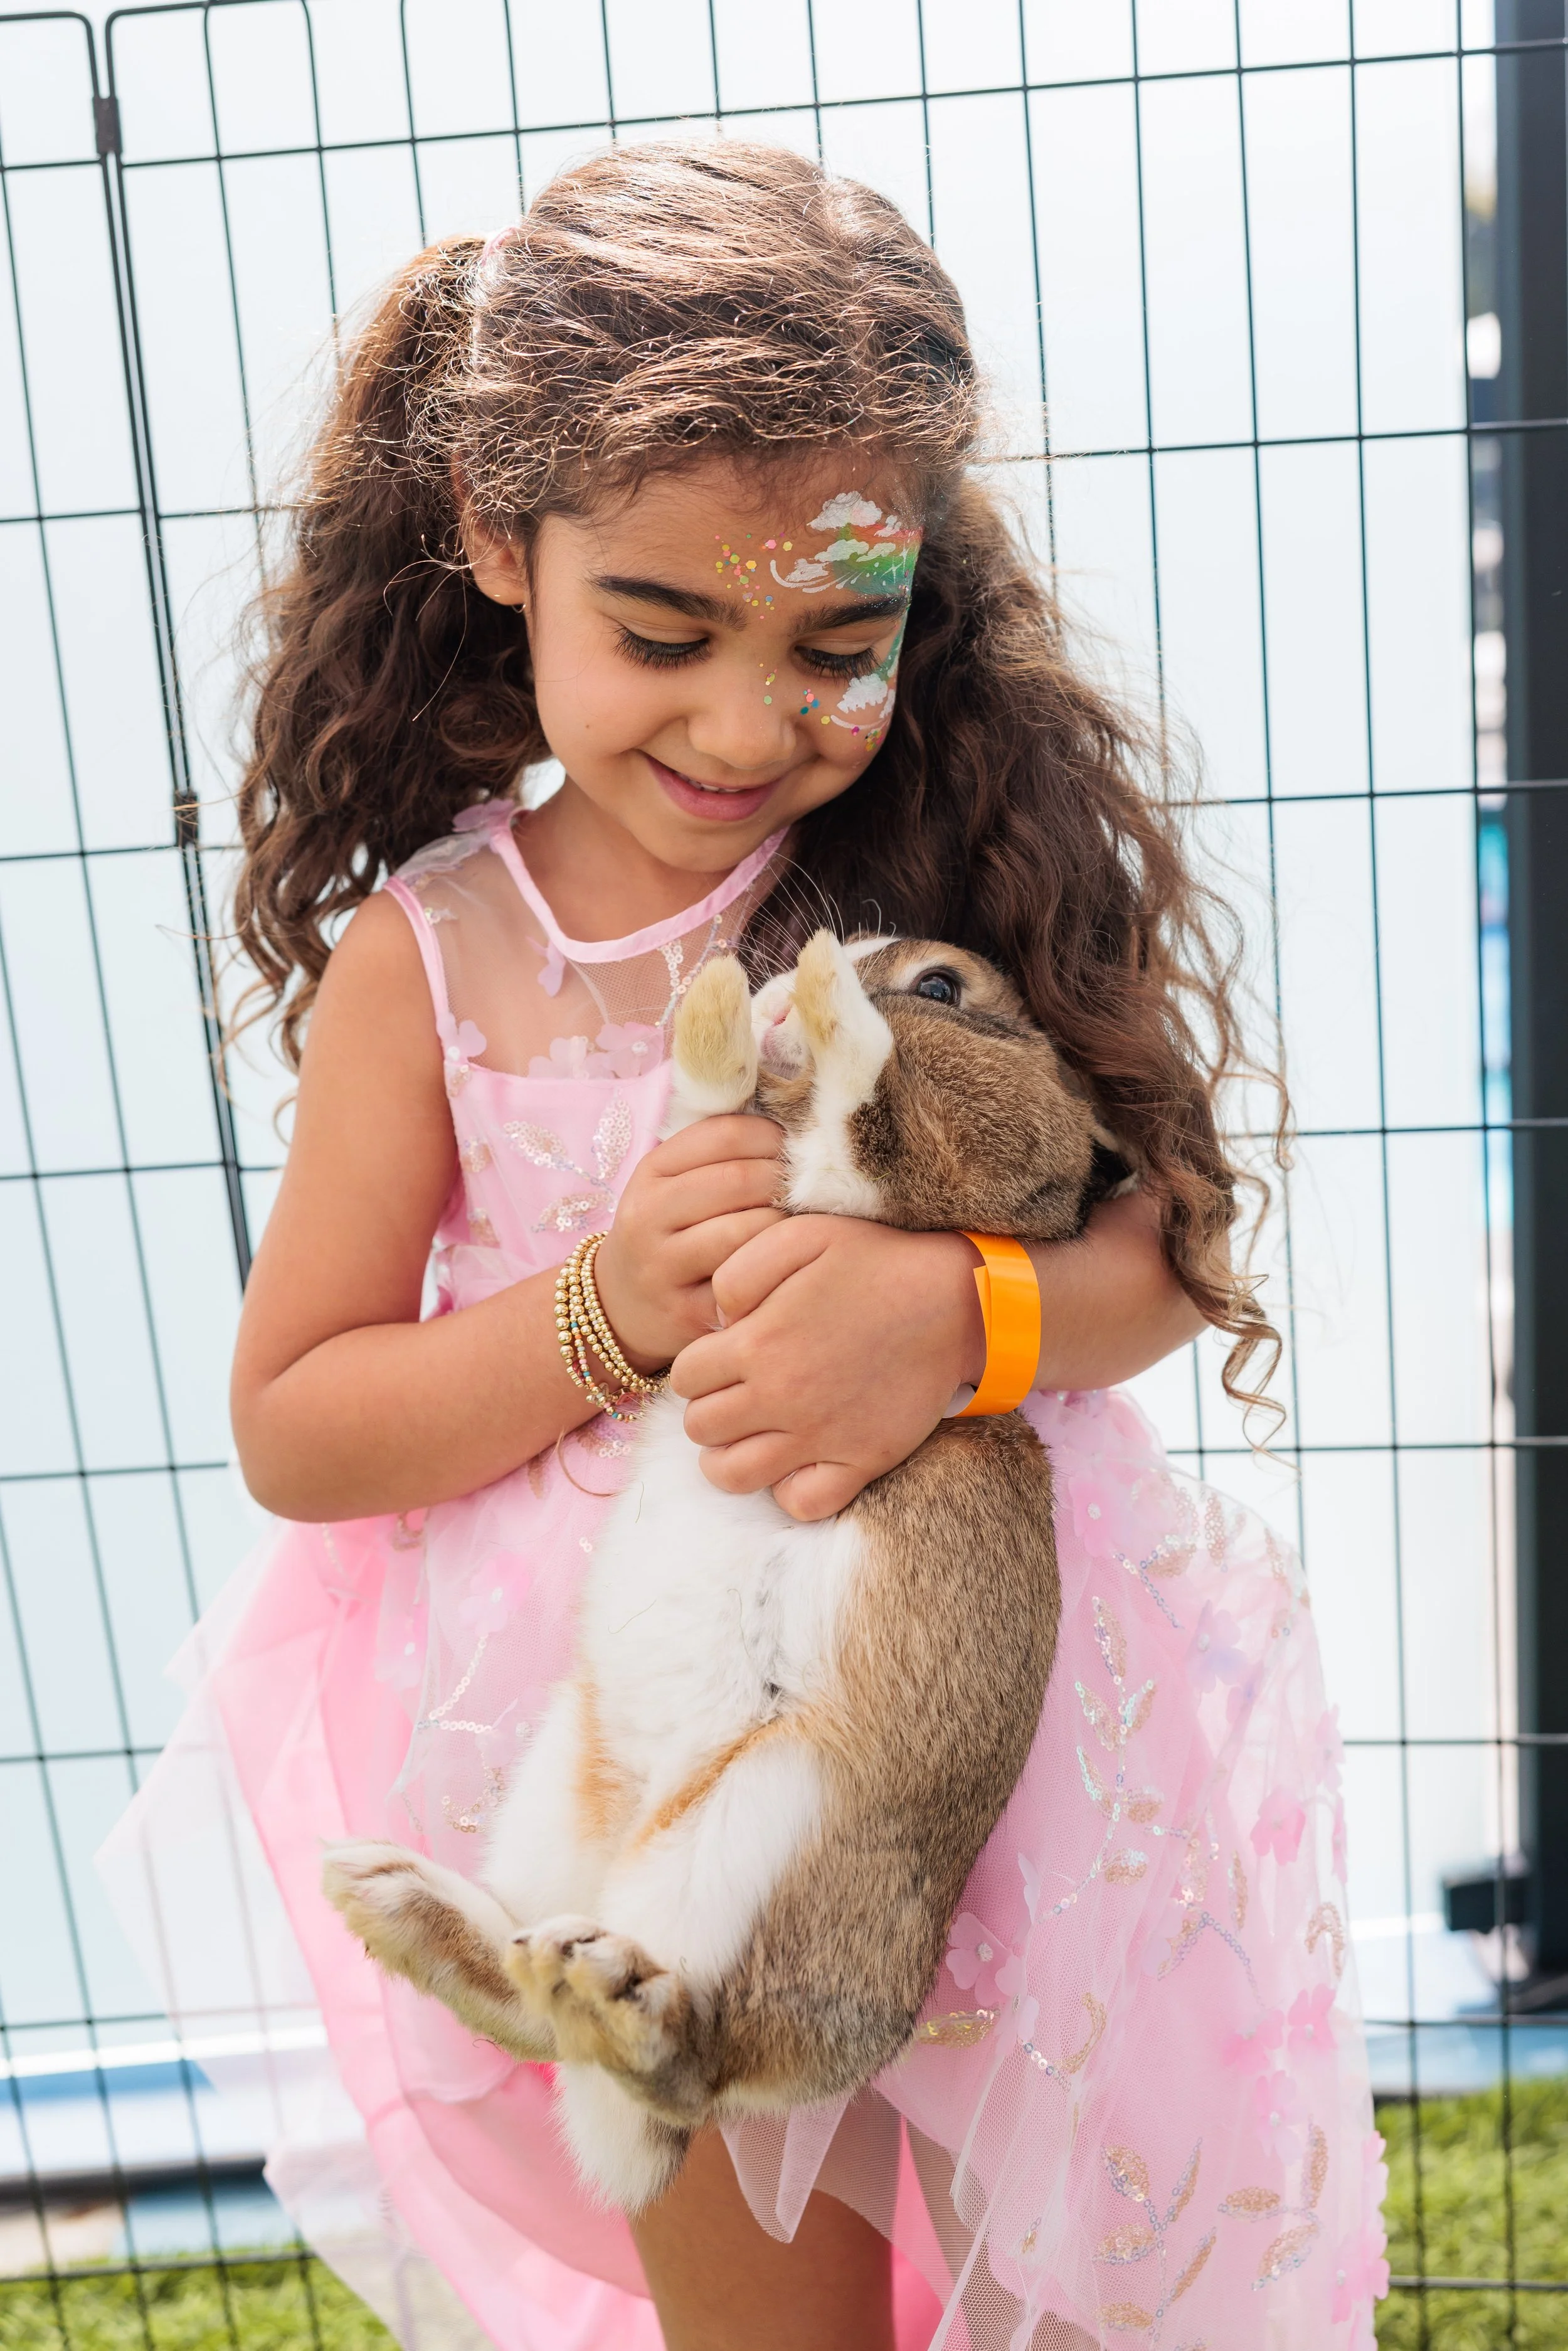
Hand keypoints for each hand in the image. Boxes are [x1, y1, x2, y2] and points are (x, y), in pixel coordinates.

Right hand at [593, 1116, 785, 1370]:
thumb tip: (792, 1120)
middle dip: (786, 1178)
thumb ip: (719, 1152)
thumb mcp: (673, 1184)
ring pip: (745, 1231)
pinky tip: (786, 1261)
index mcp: (650, 1173)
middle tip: (812, 1185)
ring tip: (802, 1221)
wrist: (621, 1306)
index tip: (794, 1147)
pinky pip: (746, 1282)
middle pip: (739, 1180)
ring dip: (787, 1223)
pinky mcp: (687, 1312)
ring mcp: (662, 1267)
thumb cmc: (667, 1233)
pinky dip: (775, 1267)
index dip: (772, 1135)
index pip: (724, 1135)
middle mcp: (647, 1217)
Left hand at [670, 1218, 985, 1522]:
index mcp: (757, 1345)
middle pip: (700, 1428)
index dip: (698, 1365)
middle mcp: (780, 1399)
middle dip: (709, 1407)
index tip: (725, 1355)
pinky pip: (802, 1503)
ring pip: (732, 1475)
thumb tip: (718, 1320)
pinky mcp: (861, 1461)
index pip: (684, 1377)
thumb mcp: (799, 1235)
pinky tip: (797, 1459)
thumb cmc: (875, 1259)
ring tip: (753, 1431)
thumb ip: (739, 1270)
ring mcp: (820, 1437)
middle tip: (739, 1390)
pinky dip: (789, 1489)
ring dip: (730, 1455)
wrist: (956, 1298)